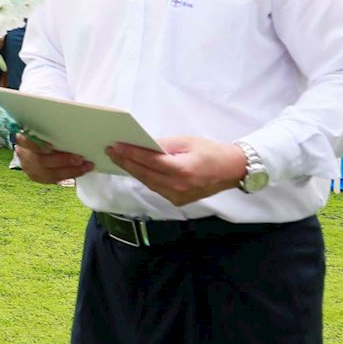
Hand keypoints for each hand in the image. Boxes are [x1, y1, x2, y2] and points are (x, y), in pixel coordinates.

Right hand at [15, 135, 91, 184]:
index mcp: (22, 140)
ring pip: (50, 174)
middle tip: (80, 159)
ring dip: (71, 171)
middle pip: (41, 161)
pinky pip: (54, 179)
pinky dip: (69, 175)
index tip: (50, 146)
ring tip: (86, 167)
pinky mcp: (37, 178)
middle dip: (63, 161)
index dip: (36, 145)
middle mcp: (24, 156)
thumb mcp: (37, 130)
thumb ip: (46, 131)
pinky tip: (80, 172)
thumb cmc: (36, 136)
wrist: (25, 150)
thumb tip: (67, 125)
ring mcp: (29, 169)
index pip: (25, 142)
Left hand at [105, 136, 247, 206]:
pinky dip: (145, 178)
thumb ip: (164, 145)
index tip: (116, 146)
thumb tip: (142, 144)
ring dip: (133, 171)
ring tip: (119, 159)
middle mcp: (179, 187)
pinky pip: (156, 188)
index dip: (132, 154)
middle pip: (145, 174)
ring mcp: (178, 196)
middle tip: (111, 152)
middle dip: (126, 162)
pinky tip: (136, 169)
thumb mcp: (187, 142)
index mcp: (183, 170)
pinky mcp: (178, 201)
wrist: (231, 170)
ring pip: (149, 183)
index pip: (151, 161)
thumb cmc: (211, 152)